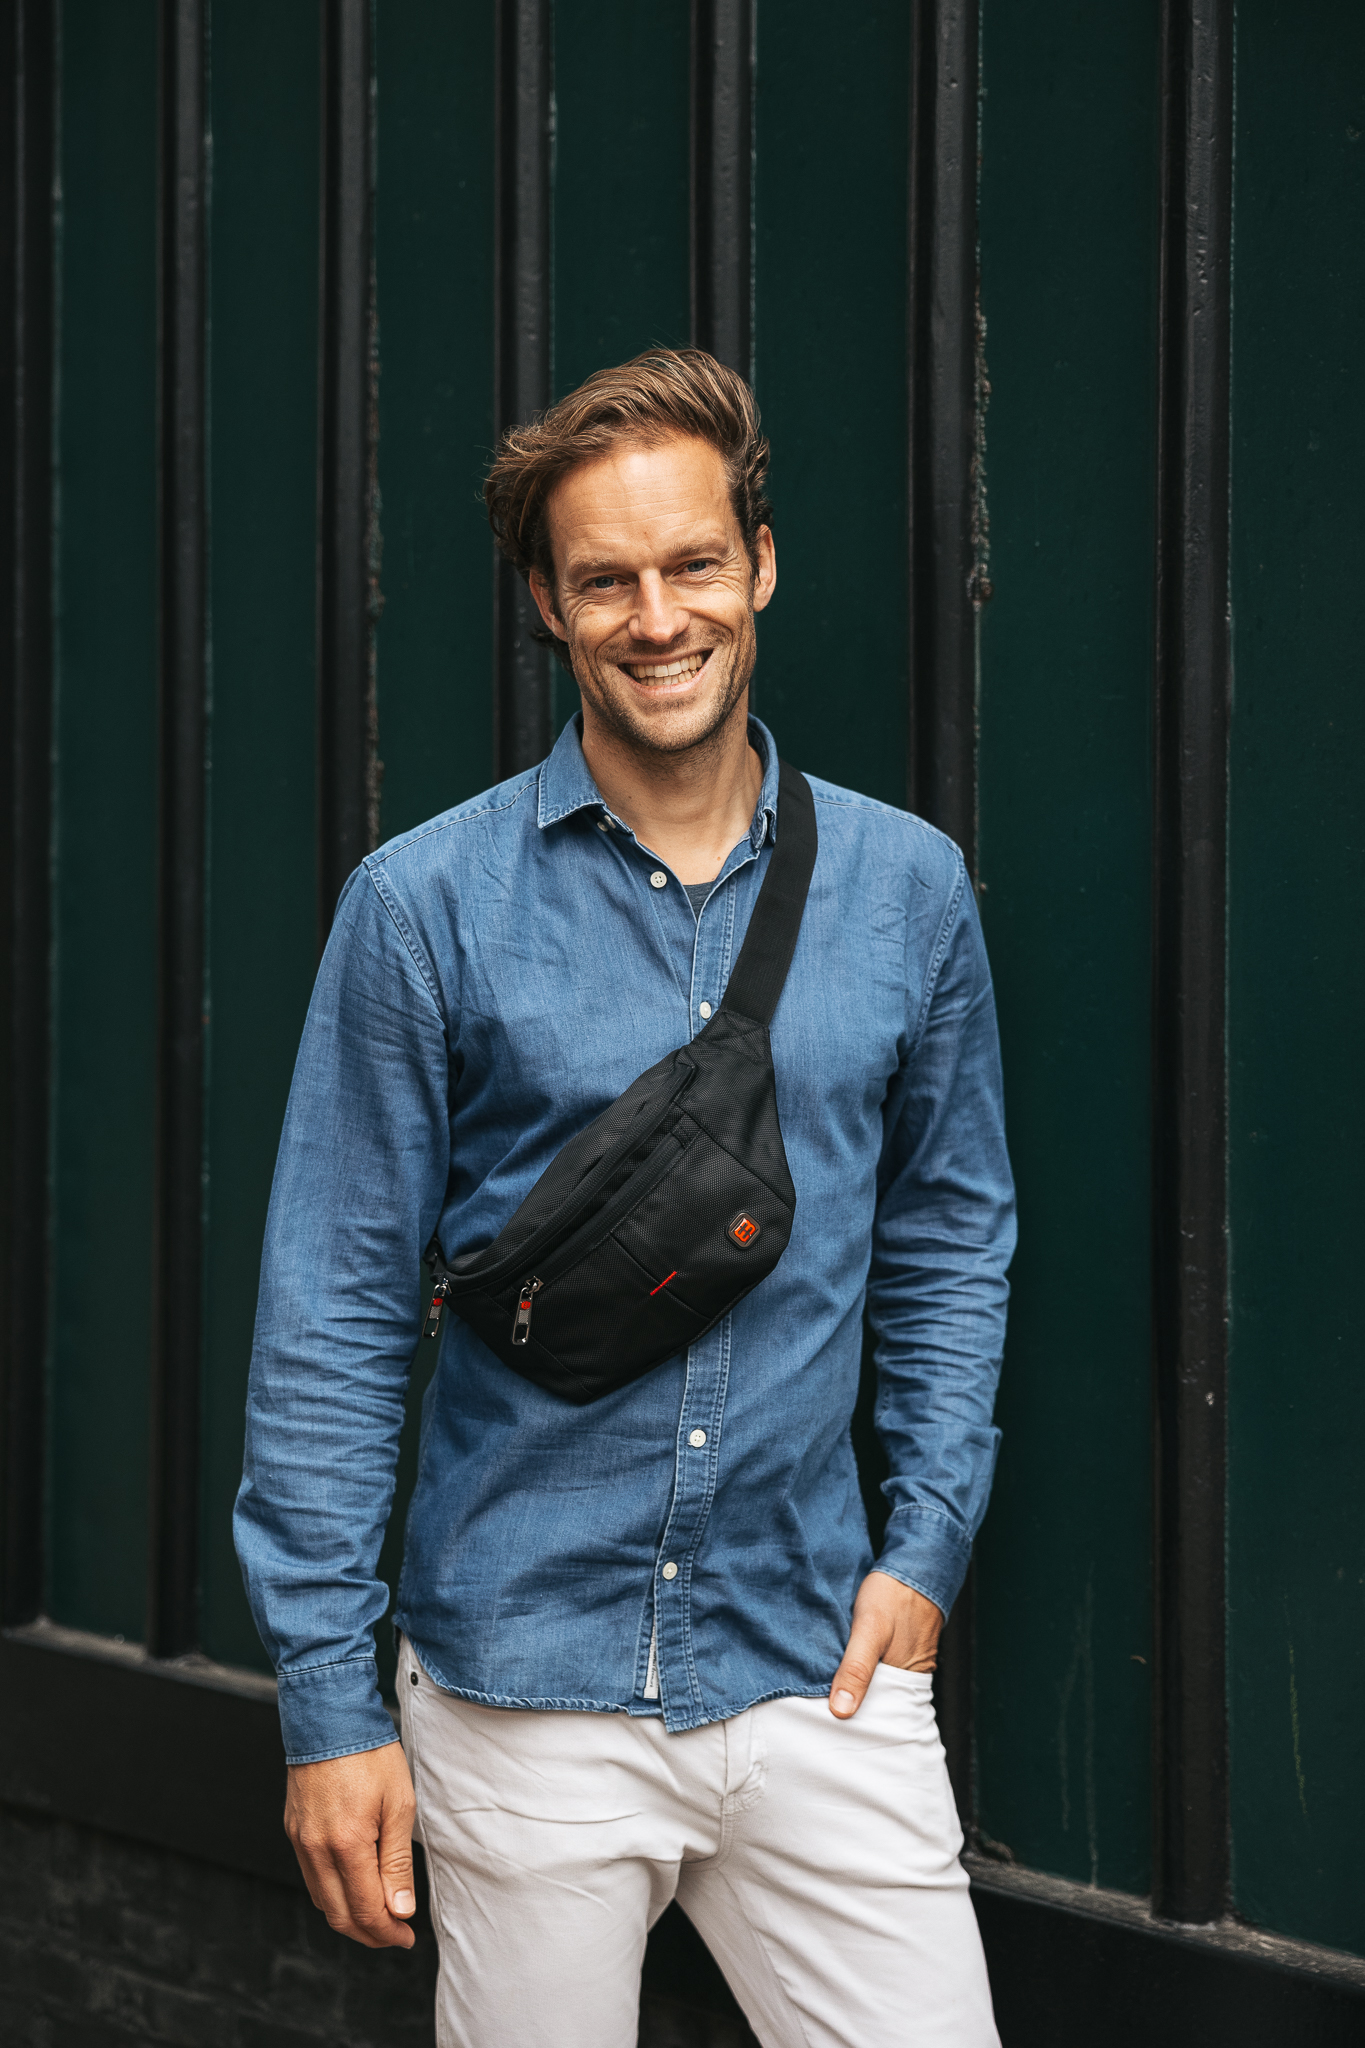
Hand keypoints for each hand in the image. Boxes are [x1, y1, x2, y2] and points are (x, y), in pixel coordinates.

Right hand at [285, 1739, 417, 1948]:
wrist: (330, 1717)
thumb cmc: (370, 1755)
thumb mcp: (399, 1804)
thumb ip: (397, 1862)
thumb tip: (400, 1909)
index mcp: (347, 1843)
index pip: (366, 1909)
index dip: (388, 1932)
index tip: (406, 1936)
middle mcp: (316, 1848)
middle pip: (339, 1915)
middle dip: (369, 1933)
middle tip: (394, 1934)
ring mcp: (300, 1840)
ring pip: (322, 1900)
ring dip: (349, 1916)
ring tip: (378, 1914)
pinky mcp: (293, 1830)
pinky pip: (311, 1876)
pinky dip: (332, 1892)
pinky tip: (353, 1886)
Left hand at [828, 1570, 943, 1718]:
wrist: (917, 1562)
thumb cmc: (894, 1595)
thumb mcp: (870, 1629)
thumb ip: (856, 1668)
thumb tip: (841, 1711)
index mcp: (903, 1683)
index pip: (872, 1715)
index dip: (848, 1718)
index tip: (820, 1718)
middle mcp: (907, 1677)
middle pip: (872, 1700)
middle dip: (847, 1702)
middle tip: (813, 1702)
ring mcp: (905, 1661)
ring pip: (873, 1681)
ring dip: (852, 1681)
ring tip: (822, 1683)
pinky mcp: (899, 1647)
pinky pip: (877, 1664)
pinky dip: (859, 1664)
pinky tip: (841, 1659)